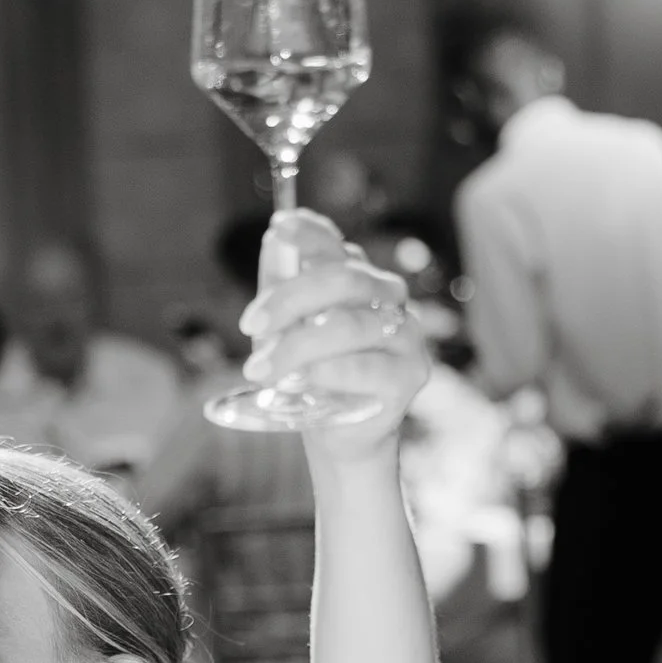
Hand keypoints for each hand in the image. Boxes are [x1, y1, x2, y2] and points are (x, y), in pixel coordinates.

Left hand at [239, 212, 433, 461]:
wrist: (338, 433)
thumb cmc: (310, 374)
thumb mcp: (285, 329)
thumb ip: (280, 287)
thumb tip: (271, 243)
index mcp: (358, 278)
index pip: (336, 246)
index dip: (310, 234)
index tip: (279, 228)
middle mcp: (388, 298)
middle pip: (341, 281)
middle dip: (289, 300)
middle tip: (250, 326)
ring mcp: (406, 334)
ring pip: (349, 326)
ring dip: (297, 347)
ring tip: (261, 369)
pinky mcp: (411, 374)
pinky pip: (368, 367)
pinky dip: (329, 372)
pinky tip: (302, 381)